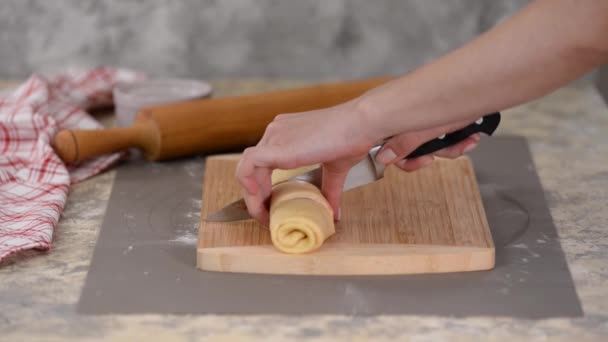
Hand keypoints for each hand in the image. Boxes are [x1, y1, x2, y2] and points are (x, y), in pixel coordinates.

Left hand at [236, 100, 480, 224]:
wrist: (361, 124)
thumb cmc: (353, 138)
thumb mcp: (336, 168)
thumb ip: (329, 189)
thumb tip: (334, 213)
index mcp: (287, 132)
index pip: (264, 161)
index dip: (263, 186)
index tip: (272, 206)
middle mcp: (276, 131)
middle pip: (253, 166)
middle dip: (256, 194)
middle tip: (267, 216)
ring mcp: (274, 136)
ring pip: (247, 168)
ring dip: (252, 195)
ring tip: (264, 214)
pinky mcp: (276, 146)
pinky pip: (248, 168)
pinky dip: (249, 186)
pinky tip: (260, 202)